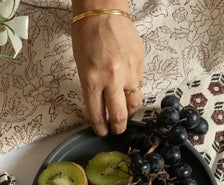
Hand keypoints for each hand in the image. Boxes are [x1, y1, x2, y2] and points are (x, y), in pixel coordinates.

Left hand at [71, 15, 144, 135]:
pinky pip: (139, 87)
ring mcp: (128, 72)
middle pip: (119, 116)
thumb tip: (103, 110)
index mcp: (92, 81)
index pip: (97, 115)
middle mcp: (111, 79)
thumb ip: (93, 92)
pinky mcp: (140, 64)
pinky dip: (133, 94)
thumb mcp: (82, 69)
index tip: (102, 132)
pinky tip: (128, 94)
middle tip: (116, 131)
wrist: (103, 12)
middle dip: (117, 128)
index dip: (100, 128)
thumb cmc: (87, 38)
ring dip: (129, 113)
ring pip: (134, 104)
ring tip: (124, 115)